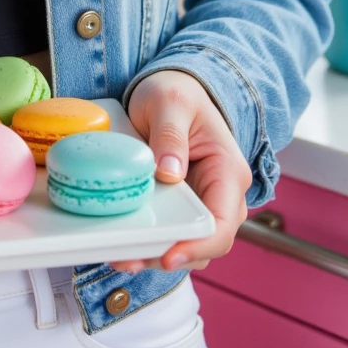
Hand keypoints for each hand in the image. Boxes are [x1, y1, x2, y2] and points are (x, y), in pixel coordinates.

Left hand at [108, 68, 252, 275]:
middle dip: (168, 255)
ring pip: (184, 243)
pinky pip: (166, 231)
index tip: (168, 255)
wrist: (171, 89)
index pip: (223, 224)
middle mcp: (220, 194)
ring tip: (119, 255)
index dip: (198, 245)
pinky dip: (146, 240)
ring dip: (153, 253)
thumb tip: (170, 173)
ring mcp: (199, 202)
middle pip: (203, 243)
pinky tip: (121, 242)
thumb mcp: (171, 102)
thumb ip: (171, 136)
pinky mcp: (178, 205)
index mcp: (228, 171)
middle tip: (129, 258)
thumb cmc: (177, 91)